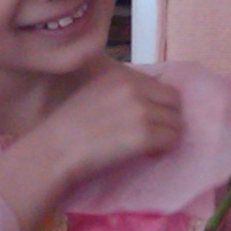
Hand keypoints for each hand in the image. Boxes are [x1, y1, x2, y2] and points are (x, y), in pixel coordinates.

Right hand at [0, 64, 183, 230]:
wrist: (54, 150)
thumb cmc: (68, 128)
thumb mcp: (96, 94)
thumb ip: (123, 92)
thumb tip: (152, 102)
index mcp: (121, 76)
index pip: (164, 87)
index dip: (161, 106)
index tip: (151, 120)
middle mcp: (133, 89)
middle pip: (174, 102)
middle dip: (168, 119)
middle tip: (154, 135)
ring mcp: (139, 111)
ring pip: (176, 122)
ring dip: (166, 136)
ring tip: (148, 147)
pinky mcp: (143, 135)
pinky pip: (171, 140)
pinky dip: (162, 149)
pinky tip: (146, 154)